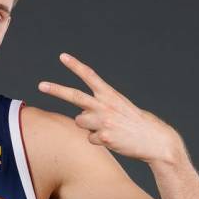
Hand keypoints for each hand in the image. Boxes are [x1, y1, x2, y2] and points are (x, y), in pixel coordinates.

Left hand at [38, 53, 182, 163]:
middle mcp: (105, 106)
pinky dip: (98, 141)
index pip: (90, 76)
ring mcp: (104, 122)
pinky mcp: (104, 137)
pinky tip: (113, 140)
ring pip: (79, 122)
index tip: (63, 56)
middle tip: (41, 85)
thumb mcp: (120, 108)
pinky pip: (90, 139)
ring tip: (107, 129)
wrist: (156, 141)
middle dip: (56, 90)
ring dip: (88, 126)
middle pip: (75, 96)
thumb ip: (100, 108)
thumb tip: (79, 116)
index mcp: (111, 96)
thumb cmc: (136, 124)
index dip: (76, 66)